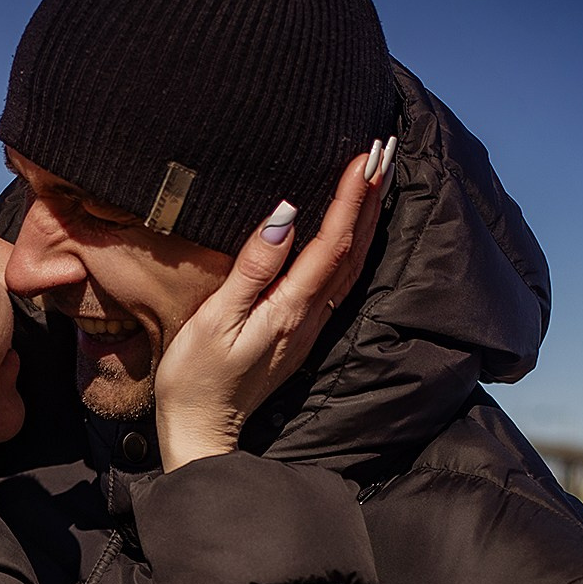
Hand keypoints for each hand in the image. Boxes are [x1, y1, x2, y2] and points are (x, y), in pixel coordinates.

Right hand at [155, 135, 394, 468]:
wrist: (202, 431)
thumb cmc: (196, 376)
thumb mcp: (215, 319)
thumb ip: (252, 267)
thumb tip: (285, 214)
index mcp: (291, 308)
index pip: (331, 243)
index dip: (351, 197)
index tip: (366, 155)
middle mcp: (310, 316)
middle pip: (352, 250)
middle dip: (370, 199)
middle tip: (385, 151)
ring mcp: (309, 326)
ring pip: (351, 266)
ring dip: (367, 221)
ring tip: (378, 180)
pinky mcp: (301, 332)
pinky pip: (339, 280)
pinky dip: (353, 246)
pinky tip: (353, 230)